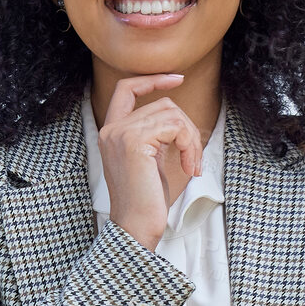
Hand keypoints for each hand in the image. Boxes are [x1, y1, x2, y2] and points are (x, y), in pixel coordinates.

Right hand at [99, 72, 203, 251]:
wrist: (136, 226)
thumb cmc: (146, 200)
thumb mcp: (150, 160)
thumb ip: (155, 134)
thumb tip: (179, 117)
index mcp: (111, 132)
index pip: (126, 88)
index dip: (152, 79)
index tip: (178, 79)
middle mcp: (111, 129)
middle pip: (161, 103)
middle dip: (187, 126)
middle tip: (193, 156)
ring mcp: (120, 134)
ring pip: (172, 114)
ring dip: (191, 138)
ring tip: (192, 164)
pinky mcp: (134, 142)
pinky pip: (175, 127)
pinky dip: (190, 145)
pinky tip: (189, 167)